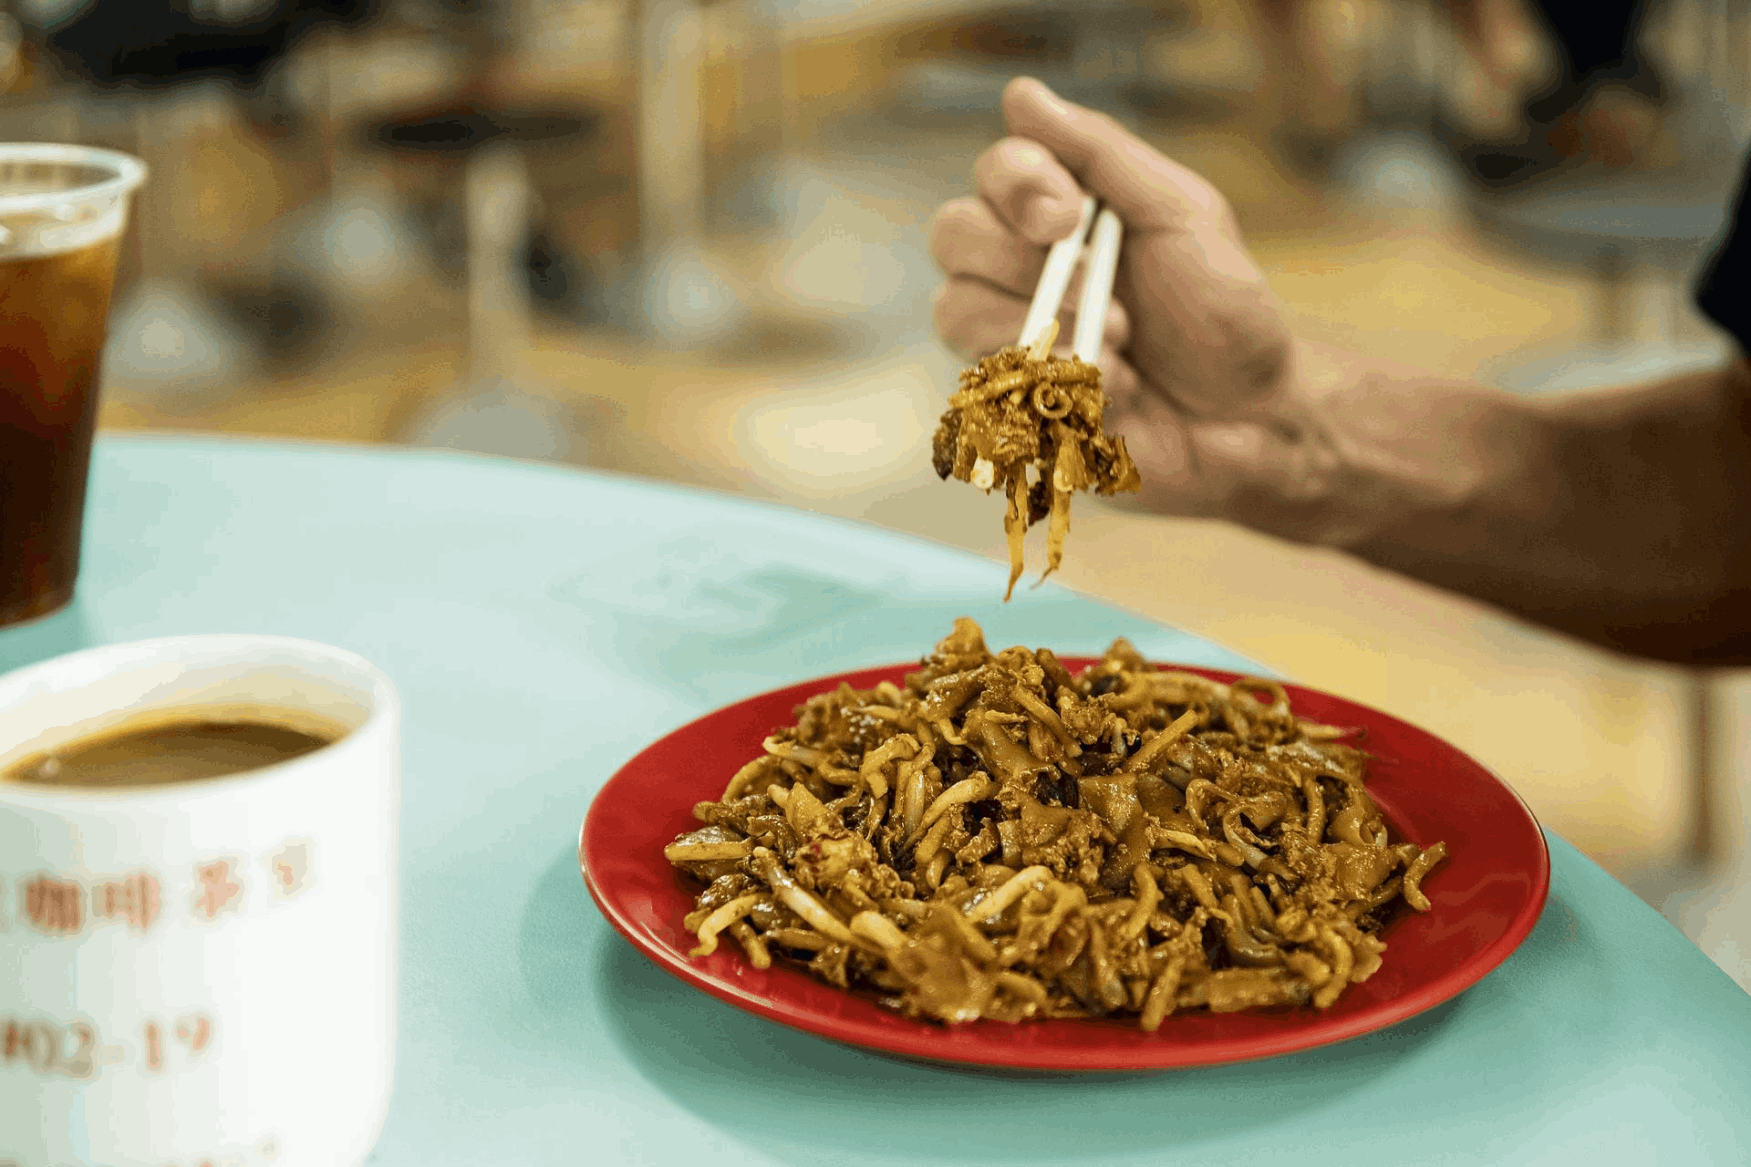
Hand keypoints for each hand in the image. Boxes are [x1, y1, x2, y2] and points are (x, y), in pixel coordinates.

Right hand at [928, 77, 1375, 539]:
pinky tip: (1118, 391)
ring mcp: (1012, 337)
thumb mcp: (1182, 214)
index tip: (1068, 214)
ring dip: (1045, 326)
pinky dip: (1060, 382)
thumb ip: (1103, 152)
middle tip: (1100, 287)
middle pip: (953, 235)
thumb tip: (1021, 95)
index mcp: (1062, 214)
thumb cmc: (1224, 313)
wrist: (1252, 418)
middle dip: (1024, 261)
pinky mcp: (1013, 403)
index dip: (1017, 186)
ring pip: (954, 309)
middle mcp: (1023, 270)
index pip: (995, 172)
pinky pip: (989, 382)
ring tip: (1122, 343)